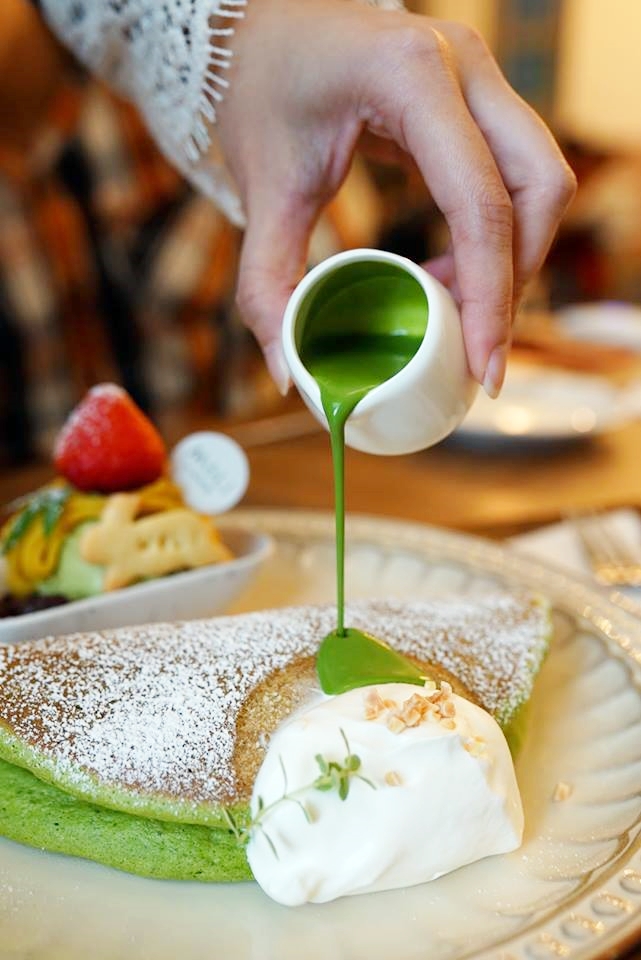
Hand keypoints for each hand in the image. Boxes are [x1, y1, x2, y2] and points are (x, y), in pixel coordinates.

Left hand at [216, 0, 575, 396]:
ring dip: (512, 257)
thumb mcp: (262, 188)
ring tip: (452, 308)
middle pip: (539, 188)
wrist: (255, 27)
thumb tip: (287, 374)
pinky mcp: (475, 95)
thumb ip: (269, 284)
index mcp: (410, 76)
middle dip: (516, 279)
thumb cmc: (258, 88)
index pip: (480, 202)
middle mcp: (463, 64)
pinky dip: (497, 233)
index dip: (490, 296)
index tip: (484, 365)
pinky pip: (514, 173)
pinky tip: (450, 273)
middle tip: (476, 347)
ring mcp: (477, 74)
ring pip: (540, 179)